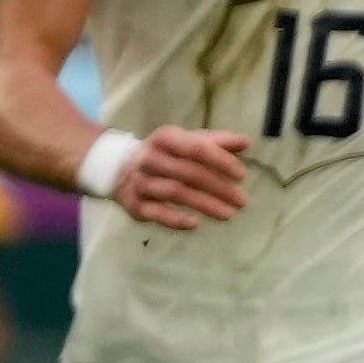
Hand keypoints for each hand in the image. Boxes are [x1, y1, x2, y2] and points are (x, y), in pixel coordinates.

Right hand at [115, 126, 251, 230]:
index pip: (197, 148)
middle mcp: (150, 158)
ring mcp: (141, 182)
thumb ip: (216, 142)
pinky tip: (196, 224)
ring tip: (229, 214)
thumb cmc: (164, 154)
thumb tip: (246, 142)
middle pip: (189, 173)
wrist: (117, 168)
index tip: (242, 175)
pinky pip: (156, 213)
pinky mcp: (135, 205)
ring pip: (176, 193)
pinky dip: (176, 220)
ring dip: (205, 204)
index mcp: (166, 138)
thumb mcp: (186, 142)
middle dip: (219, 187)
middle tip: (242, 201)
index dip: (221, 161)